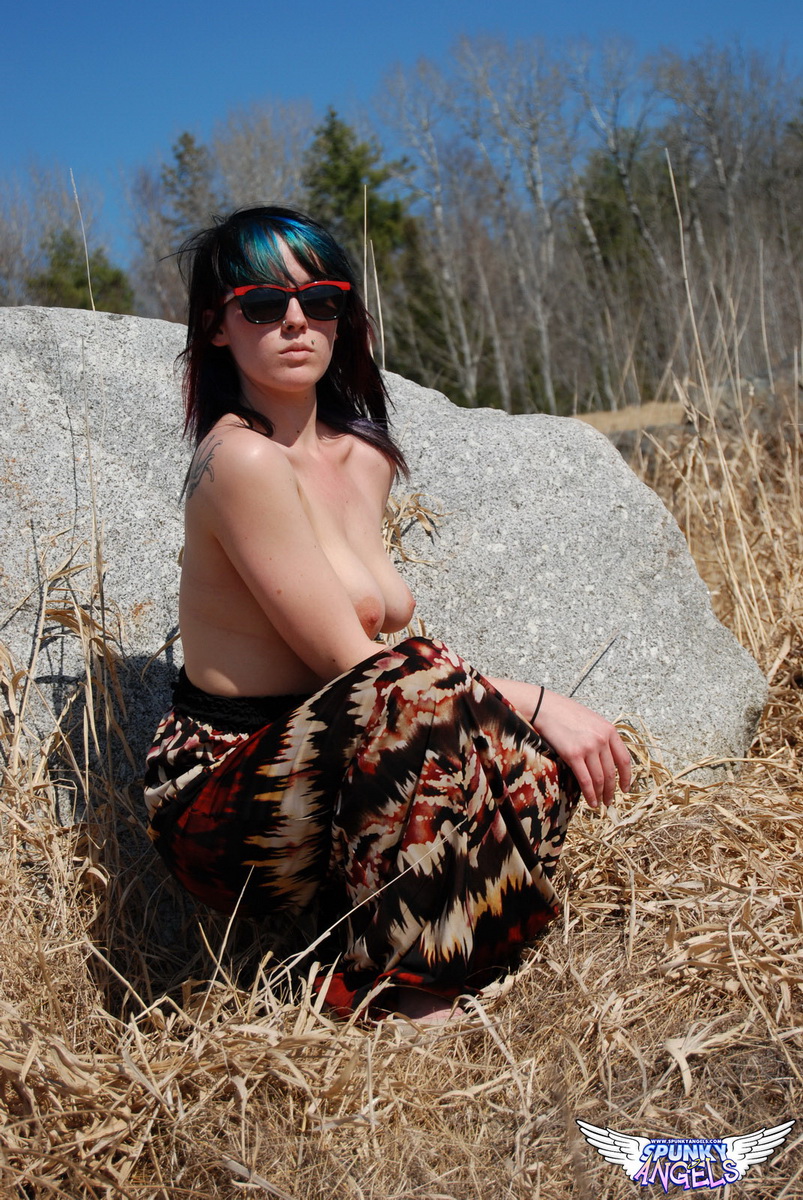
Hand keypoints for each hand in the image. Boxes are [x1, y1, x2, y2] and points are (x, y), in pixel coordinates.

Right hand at [533, 689, 630, 808]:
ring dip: (601, 794)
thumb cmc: (564, 713)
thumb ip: (601, 737)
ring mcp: (588, 747)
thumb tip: (605, 758)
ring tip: (600, 803)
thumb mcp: (591, 721)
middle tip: (610, 800)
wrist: (544, 707)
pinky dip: (590, 794)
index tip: (625, 788)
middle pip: (611, 772)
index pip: (624, 760)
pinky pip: (585, 780)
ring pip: (600, 779)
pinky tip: (591, 801)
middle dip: (612, 790)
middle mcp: (602, 739)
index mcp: (609, 730)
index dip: (626, 777)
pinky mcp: (573, 754)